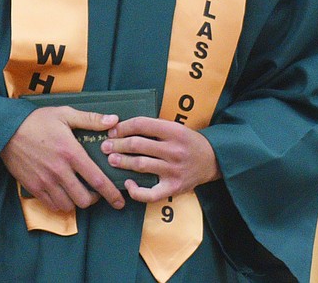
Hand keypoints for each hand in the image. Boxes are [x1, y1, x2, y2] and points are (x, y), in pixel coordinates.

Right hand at [0, 106, 124, 212]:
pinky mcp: (33, 187)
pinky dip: (60, 204)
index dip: (111, 194)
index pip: (97, 180)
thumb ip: (90, 119)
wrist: (5, 129)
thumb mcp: (64, 114)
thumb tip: (114, 121)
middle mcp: (59, 171)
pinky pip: (52, 206)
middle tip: (94, 191)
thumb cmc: (36, 120)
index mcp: (70, 153)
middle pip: (84, 199)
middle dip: (94, 199)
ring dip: (76, 202)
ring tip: (77, 192)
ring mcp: (45, 181)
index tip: (119, 201)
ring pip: (69, 206)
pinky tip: (62, 194)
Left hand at [101, 116, 219, 202]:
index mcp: (174, 131)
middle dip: (117, 144)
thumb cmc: (188, 142)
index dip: (123, 126)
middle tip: (105, 146)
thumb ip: (154, 127)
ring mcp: (174, 170)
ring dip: (122, 162)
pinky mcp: (174, 188)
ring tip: (110, 159)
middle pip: (138, 145)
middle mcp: (174, 150)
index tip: (112, 130)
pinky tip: (127, 184)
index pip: (142, 124)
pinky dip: (136, 191)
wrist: (212, 160)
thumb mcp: (175, 127)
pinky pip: (151, 193)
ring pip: (141, 165)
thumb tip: (122, 127)